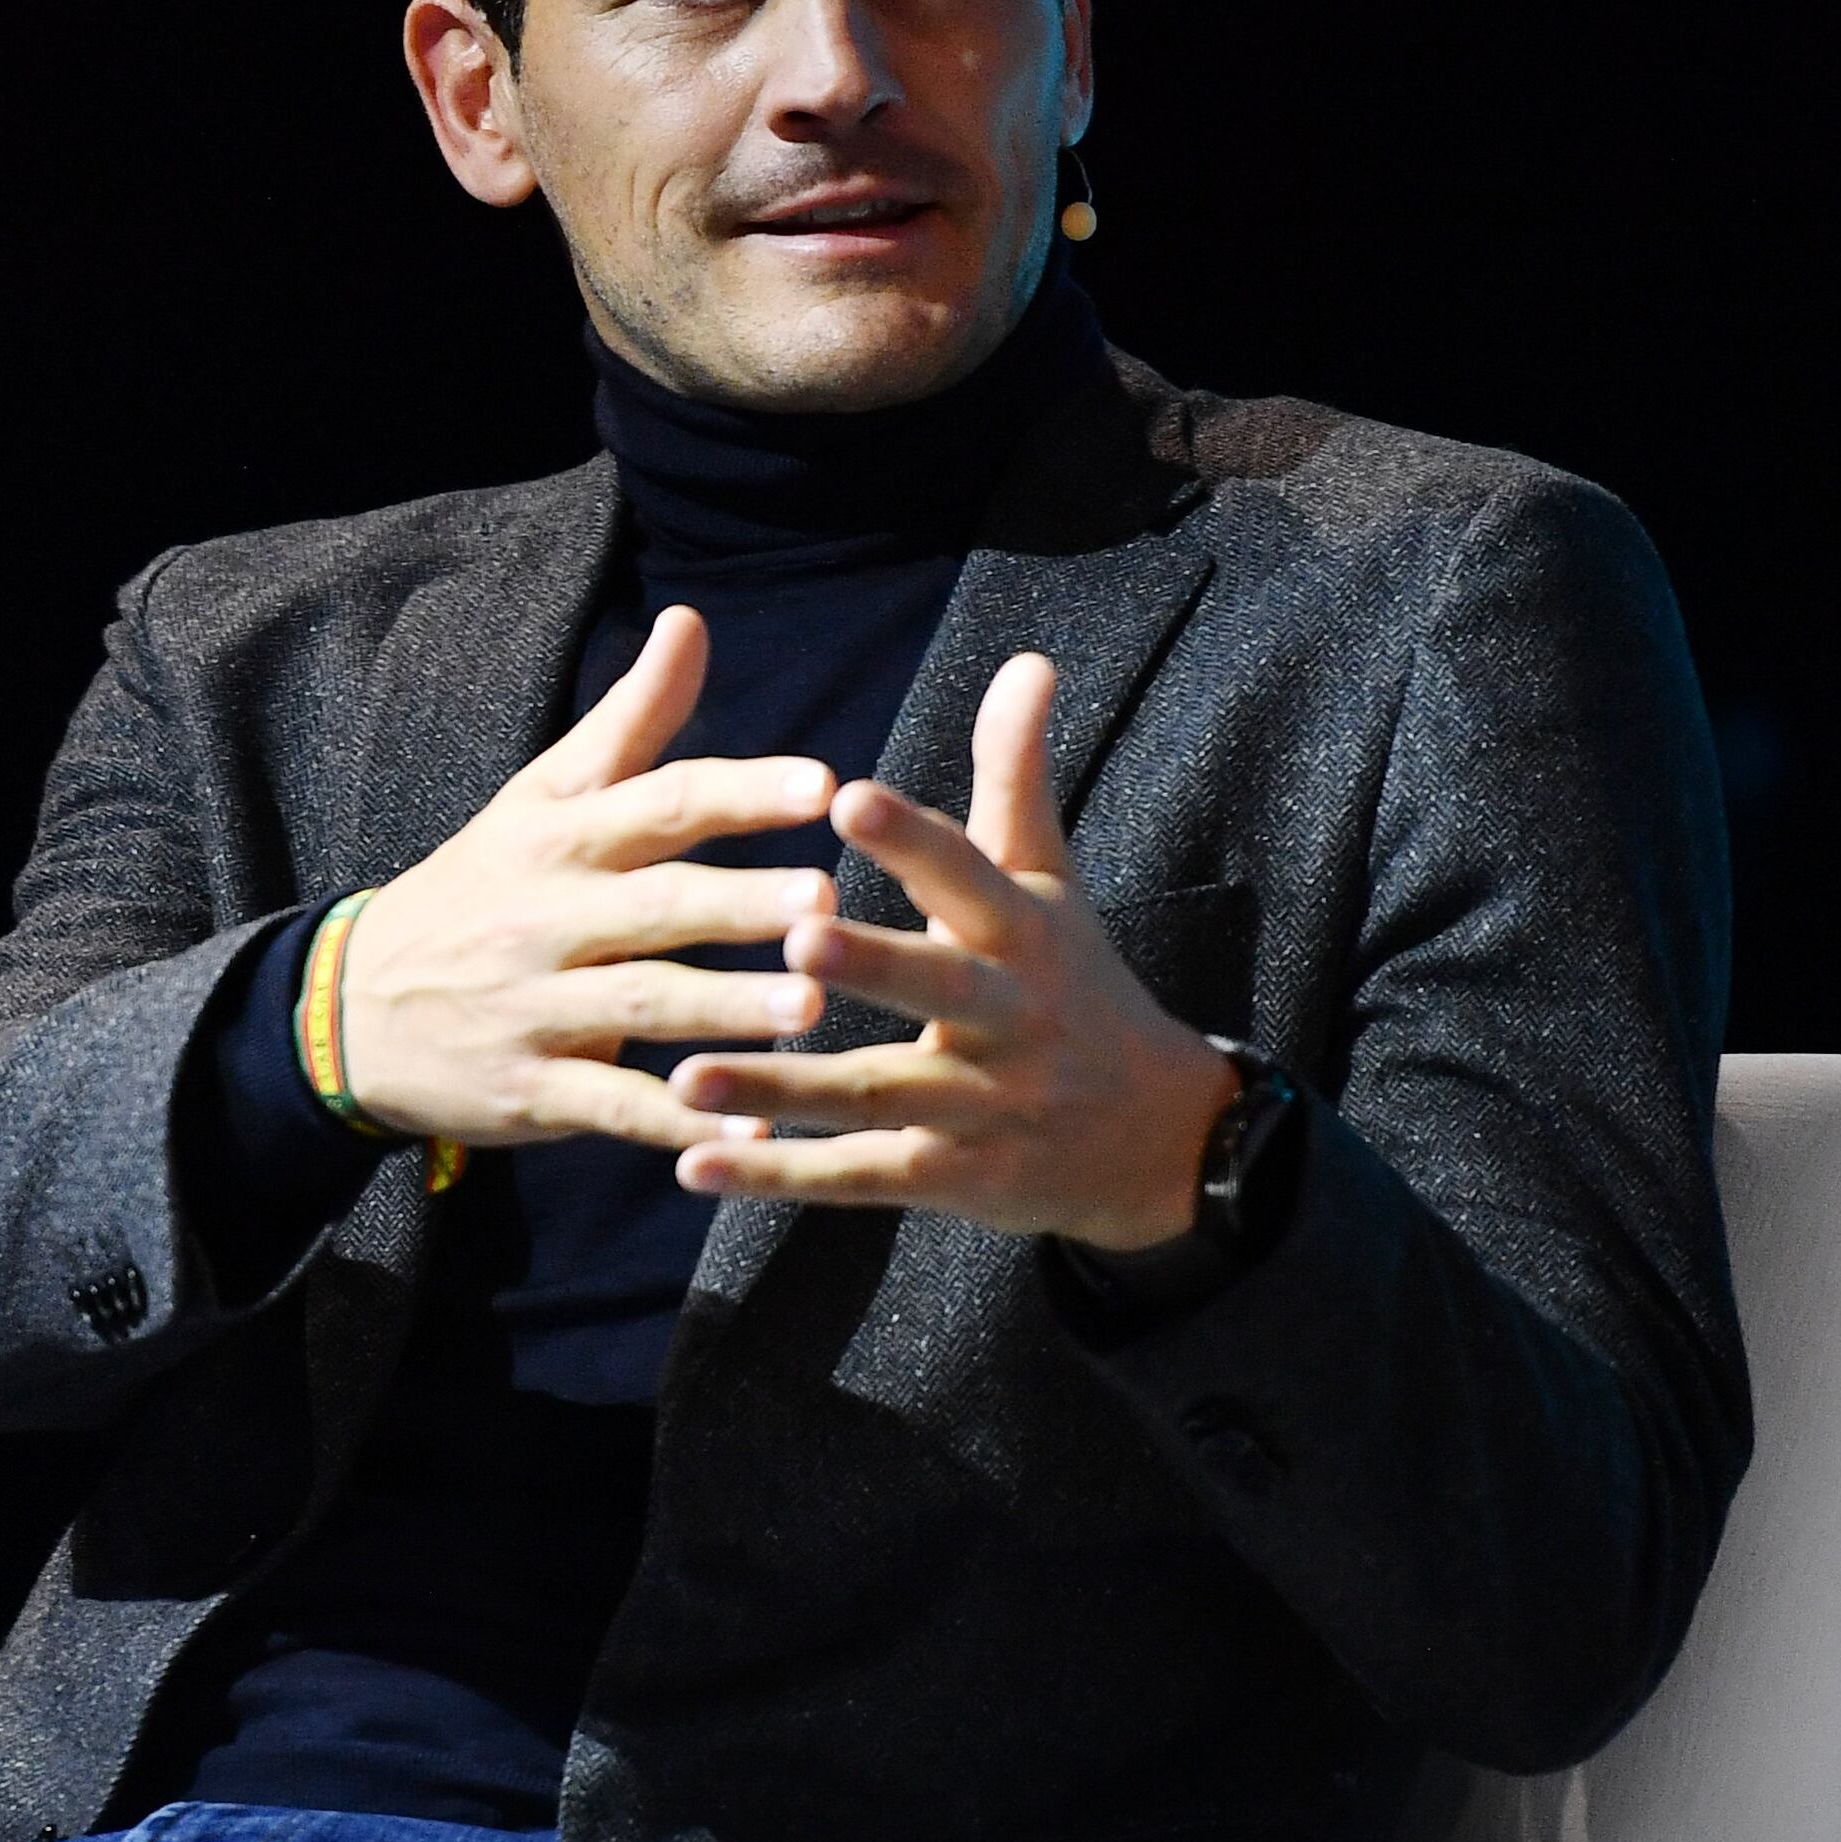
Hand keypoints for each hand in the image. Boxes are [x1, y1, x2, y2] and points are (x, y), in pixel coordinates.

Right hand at [331, 606, 844, 1153]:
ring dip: (723, 1011)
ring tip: (809, 1011)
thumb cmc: (478, 889)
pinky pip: (611, 1110)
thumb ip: (630, 721)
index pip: (657, 803)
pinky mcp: (530, 1091)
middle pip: (653, 906)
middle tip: (825, 901)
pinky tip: (752, 1137)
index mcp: (558, 839)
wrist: (350, 1008)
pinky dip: (678, 1126)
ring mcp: (534, 1009)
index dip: (738, 792)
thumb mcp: (539, 799)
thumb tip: (690, 624)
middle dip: (738, 903)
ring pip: (638, 1009)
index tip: (820, 784)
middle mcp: (544, 918)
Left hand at [665, 652, 1236, 1245]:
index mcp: (1022, 935)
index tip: (846, 792)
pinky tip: (693, 1164)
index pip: (969, 875)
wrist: (1154, 1138)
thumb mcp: (1049, 885)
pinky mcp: (955, 1180)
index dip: (914, 838)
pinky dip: (778, 1176)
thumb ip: (1017, 779)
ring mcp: (984, 1108)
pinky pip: (859, 1178)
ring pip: (878, 1096)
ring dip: (782, 1091)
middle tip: (791, 939)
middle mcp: (1010, 1020)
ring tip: (686, 1075)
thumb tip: (1027, 661)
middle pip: (938, 993)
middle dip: (872, 967)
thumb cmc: (1072, 984)